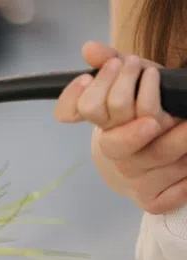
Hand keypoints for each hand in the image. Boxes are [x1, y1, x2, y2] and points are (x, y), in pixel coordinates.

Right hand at [54, 41, 186, 214]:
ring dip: (180, 140)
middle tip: (164, 100)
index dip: (110, 93)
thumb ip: (108, 65)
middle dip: (148, 117)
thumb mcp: (125, 86)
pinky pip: (174, 191)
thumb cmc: (134, 118)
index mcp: (101, 129)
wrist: (136, 162)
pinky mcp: (153, 201)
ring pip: (159, 159)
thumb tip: (91, 49)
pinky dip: (186, 177)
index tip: (130, 65)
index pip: (93, 112)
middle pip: (123, 142)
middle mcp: (113, 157)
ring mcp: (134, 181)